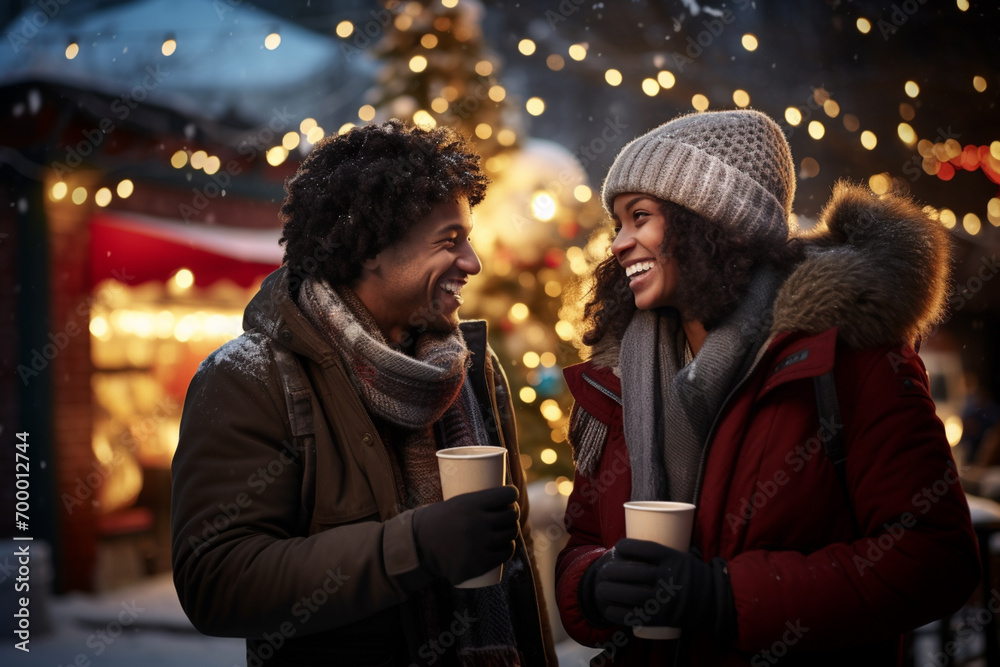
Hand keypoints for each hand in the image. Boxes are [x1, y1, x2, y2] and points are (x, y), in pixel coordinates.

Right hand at [413, 486, 518, 584]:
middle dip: (513, 513)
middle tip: (509, 514)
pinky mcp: (480, 563)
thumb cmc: (438, 521)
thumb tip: (502, 498)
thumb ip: (477, 503)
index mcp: (472, 503)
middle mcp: (478, 523)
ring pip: (510, 535)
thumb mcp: (455, 503)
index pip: (507, 495)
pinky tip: (507, 546)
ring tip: (507, 530)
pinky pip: (505, 554)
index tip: (511, 496)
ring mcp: (480, 544)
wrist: (418, 546)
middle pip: (511, 515)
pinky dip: (508, 549)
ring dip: (511, 531)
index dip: (512, 494)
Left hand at [590, 538, 734, 637]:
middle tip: (603, 571)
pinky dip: (619, 613)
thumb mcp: (686, 557)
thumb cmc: (696, 576)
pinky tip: (608, 608)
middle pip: (635, 572)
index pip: (647, 549)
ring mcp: (666, 599)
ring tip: (600, 589)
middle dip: (613, 572)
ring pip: (632, 594)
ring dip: (611, 592)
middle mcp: (669, 578)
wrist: (716, 603)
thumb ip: (666, 550)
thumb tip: (645, 533)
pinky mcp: (662, 618)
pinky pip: (636, 615)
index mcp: (675, 559)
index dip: (628, 547)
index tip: (617, 546)